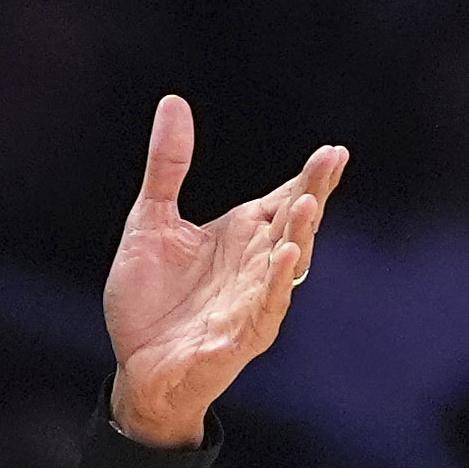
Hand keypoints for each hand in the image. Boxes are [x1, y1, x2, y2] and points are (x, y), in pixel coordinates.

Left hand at [105, 95, 346, 445]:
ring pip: (286, 266)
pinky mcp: (237, 337)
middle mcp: (254, 266)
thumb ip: (167, 168)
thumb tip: (174, 102)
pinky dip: (274, 284)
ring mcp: (251, 302)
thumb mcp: (150, 221)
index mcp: (241, 236)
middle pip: (293, 225)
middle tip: (331, 162)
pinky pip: (263, 309)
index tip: (333, 151)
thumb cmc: (150, 298)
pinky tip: (285, 259)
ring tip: (308, 205)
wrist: (135, 366)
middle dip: (313, 194)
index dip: (310, 177)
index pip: (284, 200)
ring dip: (299, 236)